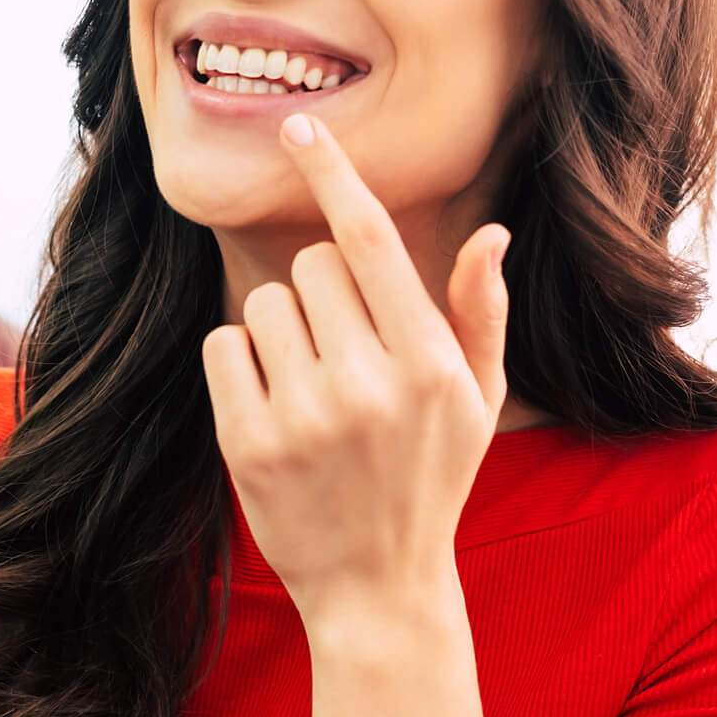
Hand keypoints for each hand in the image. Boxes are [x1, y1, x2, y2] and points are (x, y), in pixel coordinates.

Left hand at [200, 111, 511, 626]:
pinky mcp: (247, 444)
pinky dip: (242, 364)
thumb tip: (491, 233)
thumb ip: (481, 313)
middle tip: (345, 353)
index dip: (334, 175)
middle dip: (324, 293)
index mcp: (430, 363)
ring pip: (265, 302)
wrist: (378, 589)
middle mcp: (368, 384)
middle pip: (313, 265)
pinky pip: (225, 346)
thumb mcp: (478, 399)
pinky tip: (275, 408)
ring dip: (282, 329)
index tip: (300, 127)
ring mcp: (303, 416)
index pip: (373, 241)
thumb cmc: (432, 477)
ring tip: (312, 387)